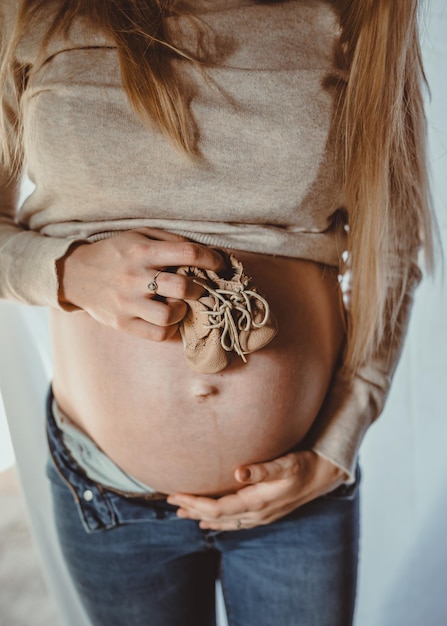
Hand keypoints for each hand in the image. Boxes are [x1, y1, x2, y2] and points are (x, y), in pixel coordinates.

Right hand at [58, 227, 223, 340]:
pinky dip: (169, 328)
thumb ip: (169, 240)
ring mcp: (127, 302)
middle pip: (182, 287)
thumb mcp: (138, 235)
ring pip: (170, 315)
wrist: (75, 274)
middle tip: (199, 288)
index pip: (188, 253)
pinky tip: (168, 319)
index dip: (212, 259)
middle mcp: (135, 277)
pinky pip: (157, 334)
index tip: (219, 264)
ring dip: (182, 311)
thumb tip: (204, 251)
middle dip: (200, 288)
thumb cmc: (115, 253)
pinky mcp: (122, 323)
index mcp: (142, 251)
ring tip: (179, 305)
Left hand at [167, 450, 347, 530]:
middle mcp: (256, 514)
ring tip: (182, 512)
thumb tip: (238, 471)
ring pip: (224, 521)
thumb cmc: (303, 465)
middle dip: (192, 508)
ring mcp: (260, 516)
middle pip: (216, 517)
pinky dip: (219, 521)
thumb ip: (263, 469)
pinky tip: (210, 521)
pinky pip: (235, 522)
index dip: (194, 503)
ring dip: (202, 516)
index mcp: (257, 502)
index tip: (175, 494)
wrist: (323, 476)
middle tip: (170, 500)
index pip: (217, 508)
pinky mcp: (264, 512)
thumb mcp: (285, 464)